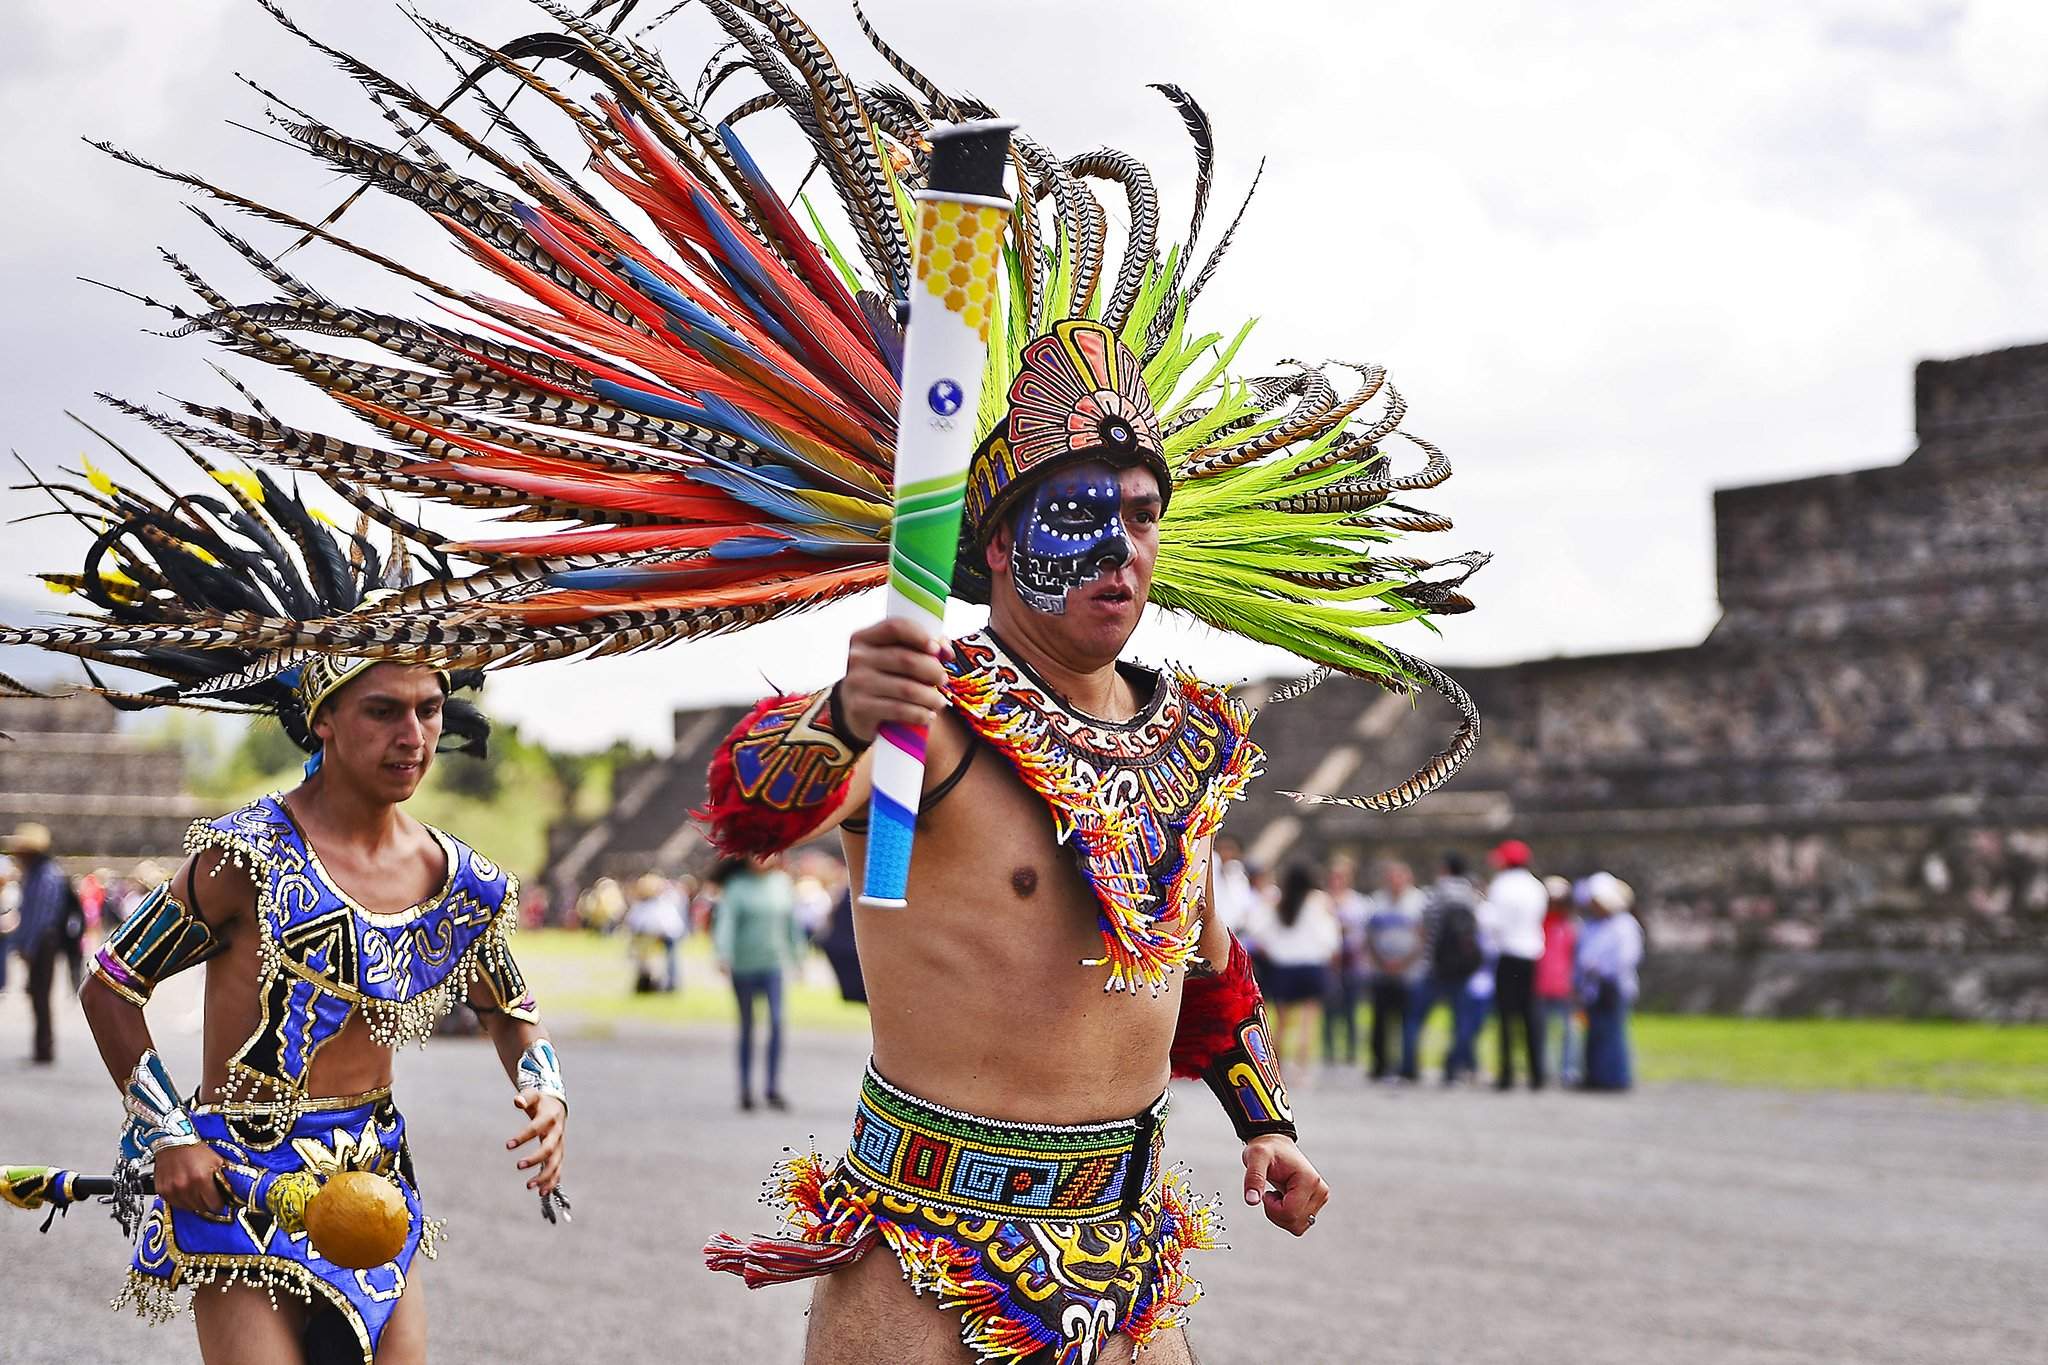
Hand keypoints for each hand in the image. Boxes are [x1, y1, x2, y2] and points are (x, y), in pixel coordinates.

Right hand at [154, 1142, 227, 1215]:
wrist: (173, 1141)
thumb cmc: (195, 1149)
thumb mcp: (216, 1161)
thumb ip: (224, 1177)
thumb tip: (233, 1191)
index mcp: (201, 1178)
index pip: (214, 1204)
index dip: (219, 1203)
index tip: (219, 1201)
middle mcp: (186, 1186)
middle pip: (201, 1208)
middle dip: (207, 1203)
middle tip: (208, 1196)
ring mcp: (173, 1190)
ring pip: (188, 1208)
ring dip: (194, 1203)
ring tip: (197, 1192)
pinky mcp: (162, 1191)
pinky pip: (175, 1204)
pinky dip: (181, 1200)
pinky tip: (186, 1191)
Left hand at [508, 1092, 567, 1195]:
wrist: (557, 1106)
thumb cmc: (540, 1101)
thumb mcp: (532, 1095)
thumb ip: (524, 1098)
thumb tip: (517, 1101)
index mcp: (550, 1118)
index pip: (536, 1128)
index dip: (523, 1137)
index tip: (507, 1145)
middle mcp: (557, 1133)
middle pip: (549, 1149)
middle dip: (535, 1159)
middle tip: (517, 1166)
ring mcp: (560, 1144)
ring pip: (555, 1163)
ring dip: (544, 1176)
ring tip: (529, 1186)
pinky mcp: (559, 1153)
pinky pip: (558, 1169)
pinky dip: (552, 1181)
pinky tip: (542, 1192)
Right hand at [838, 619, 952, 743]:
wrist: (855, 711)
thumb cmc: (883, 677)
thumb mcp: (895, 657)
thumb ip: (920, 647)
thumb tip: (945, 650)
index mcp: (864, 638)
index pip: (895, 627)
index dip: (920, 635)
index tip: (937, 650)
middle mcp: (857, 658)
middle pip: (906, 660)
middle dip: (933, 671)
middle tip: (943, 680)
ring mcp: (856, 683)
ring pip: (906, 688)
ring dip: (930, 697)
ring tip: (939, 702)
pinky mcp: (860, 707)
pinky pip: (899, 710)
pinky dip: (919, 714)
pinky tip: (928, 716)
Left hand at [1242, 1134, 1328, 1236]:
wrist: (1275, 1145)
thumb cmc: (1266, 1149)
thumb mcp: (1255, 1158)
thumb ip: (1253, 1179)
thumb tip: (1251, 1201)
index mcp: (1309, 1180)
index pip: (1290, 1213)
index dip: (1272, 1208)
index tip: (1267, 1192)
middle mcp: (1320, 1191)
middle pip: (1295, 1224)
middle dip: (1276, 1213)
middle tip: (1270, 1194)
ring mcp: (1320, 1198)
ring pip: (1298, 1227)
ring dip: (1281, 1215)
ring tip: (1277, 1195)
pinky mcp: (1316, 1203)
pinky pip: (1299, 1223)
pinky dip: (1286, 1216)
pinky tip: (1283, 1198)